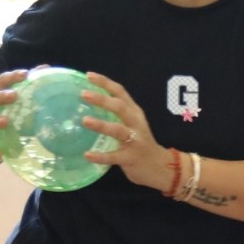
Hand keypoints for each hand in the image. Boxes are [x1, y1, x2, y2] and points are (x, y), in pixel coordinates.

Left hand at [80, 73, 172, 188]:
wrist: (160, 167)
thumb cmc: (139, 143)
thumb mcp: (132, 124)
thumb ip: (115, 115)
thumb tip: (87, 104)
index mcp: (134, 112)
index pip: (120, 92)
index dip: (105, 82)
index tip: (88, 76)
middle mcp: (135, 123)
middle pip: (120, 107)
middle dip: (102, 100)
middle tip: (83, 94)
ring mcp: (135, 141)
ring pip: (118, 130)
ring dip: (102, 125)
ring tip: (85, 120)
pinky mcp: (131, 158)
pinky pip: (114, 156)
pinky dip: (100, 156)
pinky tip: (88, 155)